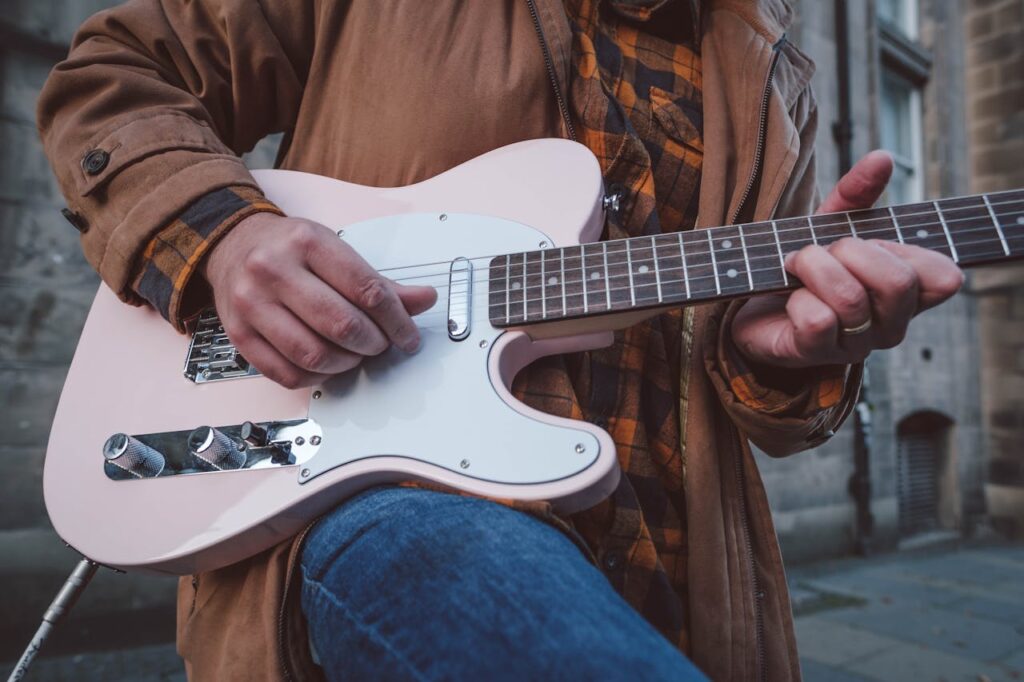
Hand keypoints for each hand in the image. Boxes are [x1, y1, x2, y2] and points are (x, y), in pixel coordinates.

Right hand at [203, 213, 436, 387]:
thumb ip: (379, 281)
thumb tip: (424, 300)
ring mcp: (252, 304)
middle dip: (373, 343)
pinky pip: (287, 374)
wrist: (233, 246)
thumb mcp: (335, 250)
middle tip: (381, 344)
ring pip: (314, 355)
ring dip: (347, 363)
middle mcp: (274, 270)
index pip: (366, 290)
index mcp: (307, 243)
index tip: (408, 336)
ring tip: (355, 354)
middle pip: (342, 325)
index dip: (397, 320)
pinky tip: (327, 364)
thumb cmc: (290, 249)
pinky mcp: (240, 334)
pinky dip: (316, 377)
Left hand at [731, 151, 964, 368]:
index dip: (903, 249)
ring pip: (850, 299)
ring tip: (795, 264)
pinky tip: (788, 297)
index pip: (944, 277)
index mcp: (907, 294)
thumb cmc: (803, 271)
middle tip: (821, 251)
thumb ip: (856, 194)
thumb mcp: (829, 225)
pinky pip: (817, 321)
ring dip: (813, 268)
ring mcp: (856, 344)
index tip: (865, 241)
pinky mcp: (816, 354)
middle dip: (849, 252)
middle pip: (898, 283)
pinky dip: (796, 298)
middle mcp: (891, 324)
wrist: (752, 306)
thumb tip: (881, 158)